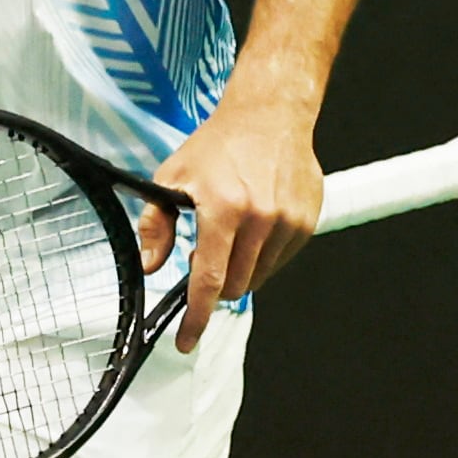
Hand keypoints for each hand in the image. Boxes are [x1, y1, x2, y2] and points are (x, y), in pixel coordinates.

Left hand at [149, 86, 322, 352]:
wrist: (269, 116)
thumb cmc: (218, 146)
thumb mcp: (172, 177)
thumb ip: (155, 224)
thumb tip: (150, 264)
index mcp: (224, 209)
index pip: (210, 280)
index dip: (196, 317)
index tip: (187, 341)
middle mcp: (262, 219)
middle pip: (235, 285)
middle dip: (215, 283)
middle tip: (204, 253)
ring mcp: (289, 222)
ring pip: (258, 276)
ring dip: (240, 269)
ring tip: (230, 232)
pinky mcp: (307, 222)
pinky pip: (279, 260)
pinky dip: (262, 256)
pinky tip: (253, 227)